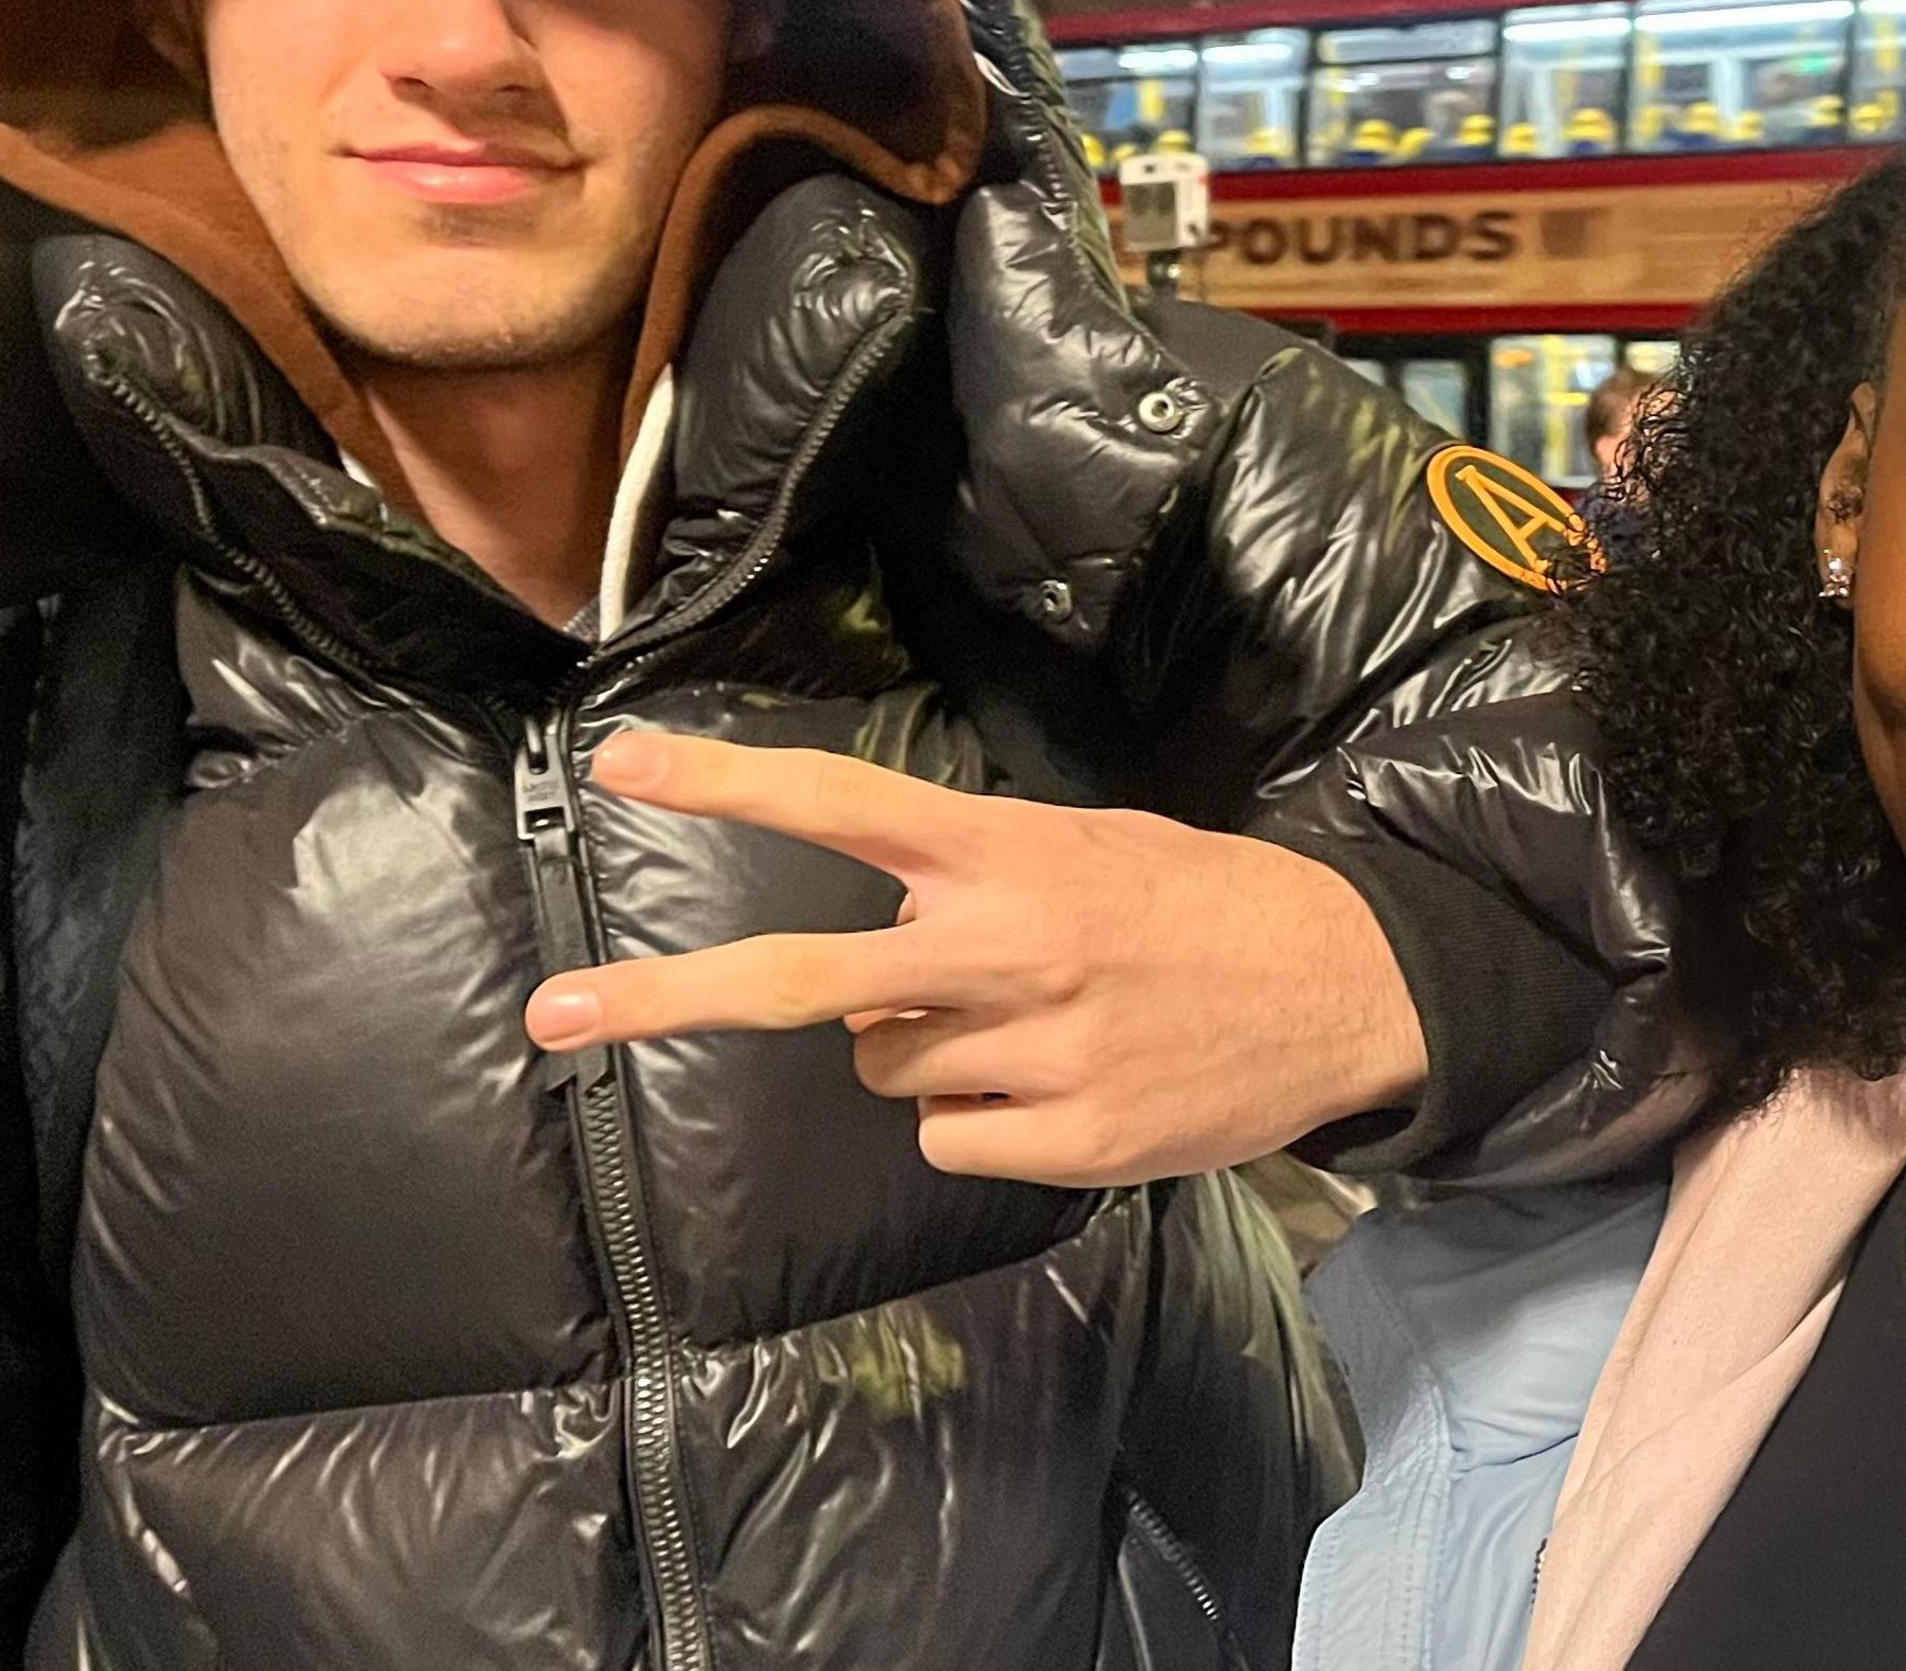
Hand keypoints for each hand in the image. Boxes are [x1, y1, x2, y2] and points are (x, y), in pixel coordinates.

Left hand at [523, 732, 1429, 1185]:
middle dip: (664, 997)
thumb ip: (971, 890)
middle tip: (554, 1014)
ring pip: (884, 1069)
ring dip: (927, 1052)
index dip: (728, 780)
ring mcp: (1033, 1052)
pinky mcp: (1067, 1141)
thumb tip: (866, 972)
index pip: (844, 804)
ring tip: (1038, 1024)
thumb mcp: (1090, 850)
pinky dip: (985, 1118)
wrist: (1351, 987)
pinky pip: (949, 1136)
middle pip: (799, 979)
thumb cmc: (1203, 905)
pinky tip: (1067, 1084)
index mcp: (1008, 854)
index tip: (624, 763)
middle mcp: (1004, 948)